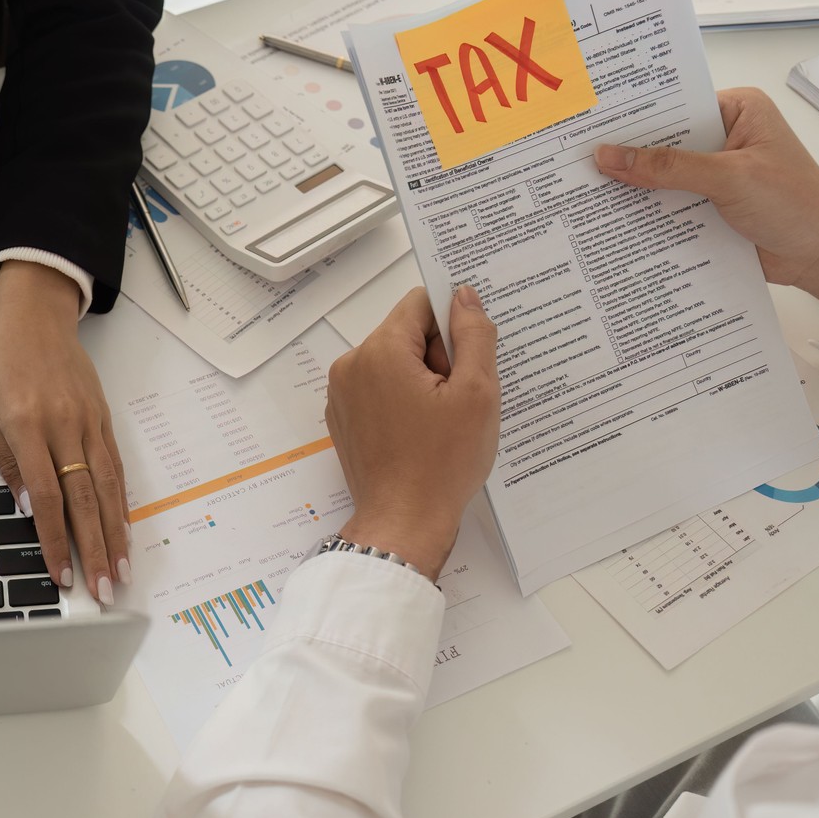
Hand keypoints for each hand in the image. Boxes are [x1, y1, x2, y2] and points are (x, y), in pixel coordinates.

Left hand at [0, 261, 128, 604]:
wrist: (34, 311)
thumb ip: (2, 457)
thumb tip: (26, 505)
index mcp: (26, 424)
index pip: (45, 495)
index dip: (53, 539)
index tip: (60, 574)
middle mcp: (64, 425)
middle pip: (84, 499)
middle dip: (93, 550)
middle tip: (101, 591)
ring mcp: (89, 422)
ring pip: (107, 487)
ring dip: (115, 534)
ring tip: (121, 572)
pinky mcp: (103, 418)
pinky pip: (116, 467)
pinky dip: (122, 502)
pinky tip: (124, 529)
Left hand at [324, 286, 498, 579]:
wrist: (404, 522)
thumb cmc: (442, 463)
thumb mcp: (477, 392)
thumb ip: (474, 335)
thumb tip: (464, 295)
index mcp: (379, 351)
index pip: (421, 303)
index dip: (451, 326)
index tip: (468, 359)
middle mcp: (351, 365)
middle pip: (406, 333)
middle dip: (438, 358)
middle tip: (456, 400)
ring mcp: (342, 394)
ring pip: (394, 363)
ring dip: (423, 381)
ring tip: (440, 421)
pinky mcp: (343, 419)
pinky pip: (379, 390)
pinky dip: (403, 402)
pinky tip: (422, 433)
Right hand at [595, 86, 818, 319]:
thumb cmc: (797, 204)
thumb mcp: (729, 178)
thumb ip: (667, 168)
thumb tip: (609, 156)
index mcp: (737, 109)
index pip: (674, 106)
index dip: (634, 118)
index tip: (590, 124)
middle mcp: (724, 136)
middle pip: (663, 143)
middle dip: (627, 156)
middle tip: (574, 160)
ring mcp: (715, 174)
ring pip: (662, 178)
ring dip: (634, 189)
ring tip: (581, 191)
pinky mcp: (709, 208)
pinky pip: (668, 207)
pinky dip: (647, 215)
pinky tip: (610, 220)